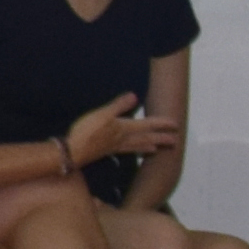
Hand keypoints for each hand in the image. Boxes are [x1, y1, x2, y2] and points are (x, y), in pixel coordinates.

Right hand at [61, 97, 183, 173]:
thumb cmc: (87, 132)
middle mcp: (123, 138)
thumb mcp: (102, 114)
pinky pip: (127, 151)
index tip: (175, 125)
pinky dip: (135, 151)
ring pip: (138, 146)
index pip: (147, 125)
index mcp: (124, 128)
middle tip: (175, 141)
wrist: (73, 151)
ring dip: (150, 146)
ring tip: (159, 148)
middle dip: (161, 138)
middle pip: (146, 138)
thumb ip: (119, 105)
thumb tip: (134, 96)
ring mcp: (116, 147)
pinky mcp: (107, 151)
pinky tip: (134, 152)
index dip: (161, 124)